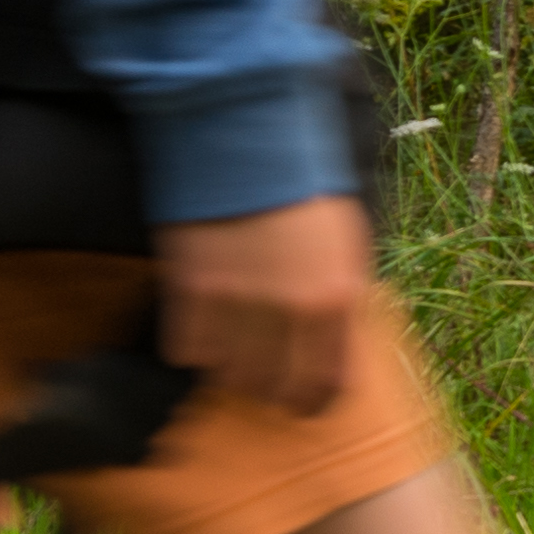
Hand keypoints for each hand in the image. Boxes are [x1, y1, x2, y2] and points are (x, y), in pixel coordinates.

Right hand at [156, 194, 378, 418]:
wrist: (243, 128)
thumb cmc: (300, 181)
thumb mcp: (346, 238)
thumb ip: (342, 295)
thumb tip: (335, 342)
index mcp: (337, 297)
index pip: (328, 384)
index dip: (312, 402)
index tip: (302, 406)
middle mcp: (291, 310)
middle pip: (275, 389)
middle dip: (270, 392)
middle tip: (262, 384)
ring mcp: (238, 302)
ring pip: (229, 376)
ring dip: (230, 370)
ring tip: (232, 351)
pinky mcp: (191, 289)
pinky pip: (187, 349)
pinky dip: (193, 347)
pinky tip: (202, 328)